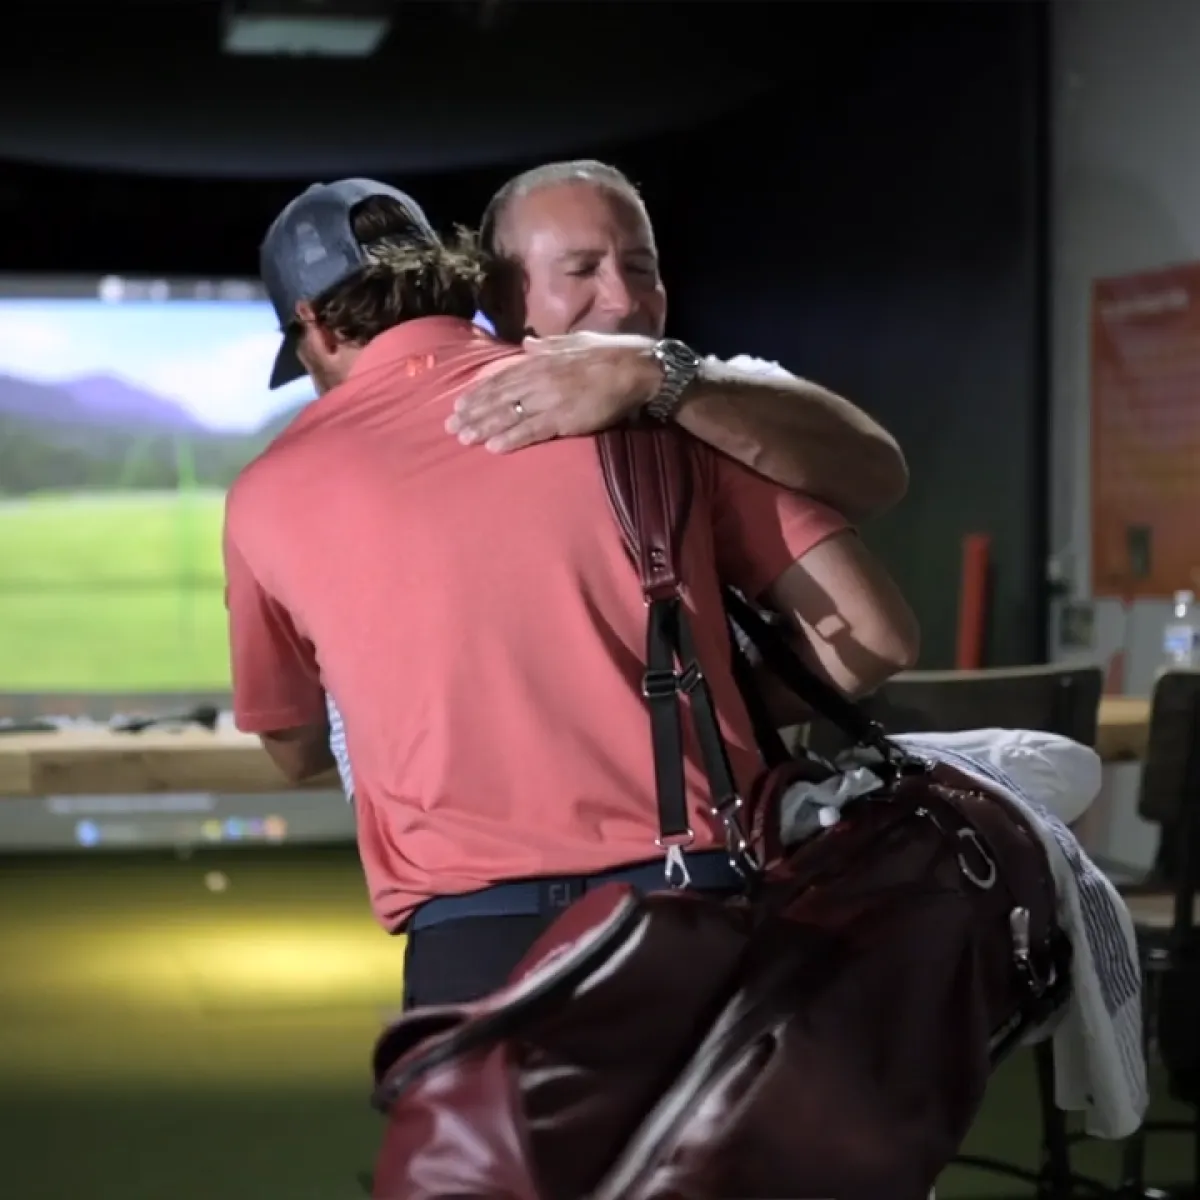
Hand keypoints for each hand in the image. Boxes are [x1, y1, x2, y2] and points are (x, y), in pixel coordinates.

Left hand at [445, 332, 660, 452]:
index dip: (479, 391)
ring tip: (464, 438)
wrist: (639, 369)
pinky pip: (532, 431)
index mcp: (542, 360)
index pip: (502, 378)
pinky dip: (511, 438)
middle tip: (450, 426)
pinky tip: (493, 447)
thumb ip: (550, 345)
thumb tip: (528, 344)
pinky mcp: (564, 418)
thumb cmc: (613, 354)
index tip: (460, 403)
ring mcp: (551, 399)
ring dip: (484, 427)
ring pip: (509, 414)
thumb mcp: (576, 342)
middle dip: (473, 412)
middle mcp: (540, 378)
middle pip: (498, 397)